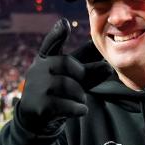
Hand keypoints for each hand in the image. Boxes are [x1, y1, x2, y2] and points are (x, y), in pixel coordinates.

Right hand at [16, 18, 111, 134]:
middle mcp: (37, 69)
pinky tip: (81, 110)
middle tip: (82, 86)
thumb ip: (88, 70)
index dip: (57, 34)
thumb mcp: (72, 78)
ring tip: (79, 100)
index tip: (65, 24)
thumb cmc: (59, 93)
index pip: (51, 43)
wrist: (37, 120)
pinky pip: (67, 105)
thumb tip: (108, 66)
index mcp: (45, 59)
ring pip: (67, 85)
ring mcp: (36, 87)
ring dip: (80, 95)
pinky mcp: (40, 106)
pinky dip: (79, 108)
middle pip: (66, 63)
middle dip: (80, 74)